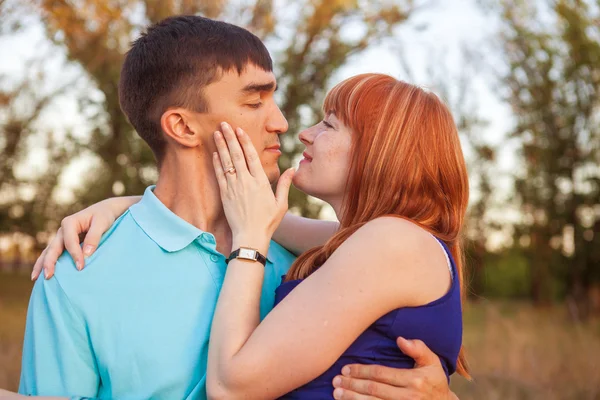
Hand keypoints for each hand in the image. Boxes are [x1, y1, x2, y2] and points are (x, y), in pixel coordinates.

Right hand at [31, 196, 139, 279]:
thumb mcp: (102, 223)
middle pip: (53, 247)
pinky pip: (54, 254)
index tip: (80, 267)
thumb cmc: (104, 216)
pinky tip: (41, 274)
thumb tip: (86, 254)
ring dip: (42, 264)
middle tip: (48, 276)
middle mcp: (62, 230)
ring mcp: (61, 237)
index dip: (74, 255)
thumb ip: (94, 237)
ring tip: (36, 278)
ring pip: (49, 252)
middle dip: (49, 262)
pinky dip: (46, 263)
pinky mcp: (64, 243)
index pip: (70, 242)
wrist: (105, 210)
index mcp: (69, 223)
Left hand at [212, 122, 293, 249]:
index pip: (251, 156)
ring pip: (227, 162)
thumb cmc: (268, 221)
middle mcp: (246, 182)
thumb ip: (284, 184)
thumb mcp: (281, 203)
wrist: (250, 237)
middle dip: (230, 137)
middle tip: (224, 124)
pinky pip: (220, 175)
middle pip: (237, 155)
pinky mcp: (225, 195)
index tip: (239, 129)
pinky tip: (215, 153)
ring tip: (216, 133)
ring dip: (221, 146)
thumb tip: (293, 169)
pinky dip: (217, 163)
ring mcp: (234, 188)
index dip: (245, 141)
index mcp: (260, 182)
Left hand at [331, 337, 455, 399]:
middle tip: (335, 381)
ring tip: (336, 394)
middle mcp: (408, 397)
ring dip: (352, 399)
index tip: (345, 368)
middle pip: (373, 390)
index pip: (381, 374)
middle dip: (352, 385)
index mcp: (414, 380)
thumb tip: (399, 339)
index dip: (361, 371)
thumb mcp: (432, 363)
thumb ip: (418, 348)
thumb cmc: (435, 382)